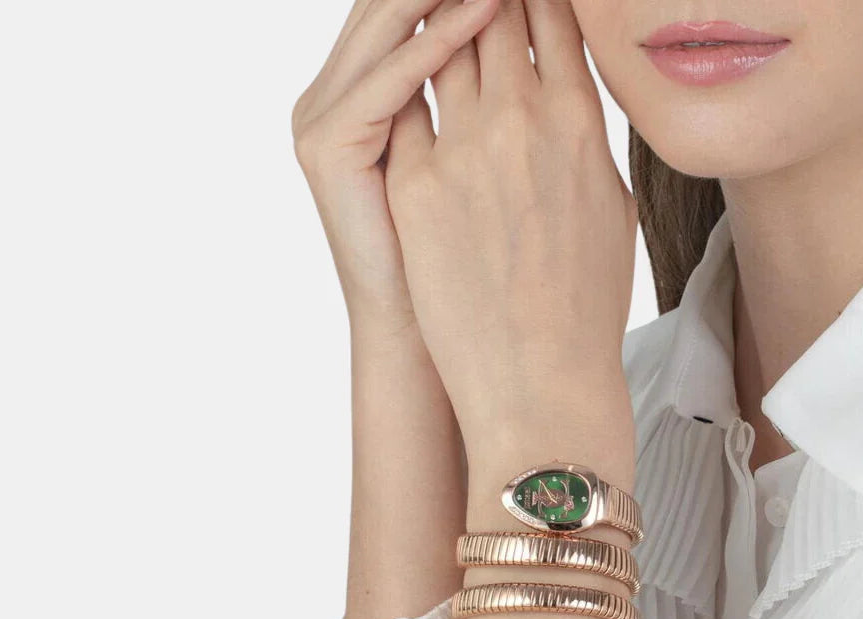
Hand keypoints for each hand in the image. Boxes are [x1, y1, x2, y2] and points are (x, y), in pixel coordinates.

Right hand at [291, 0, 499, 328]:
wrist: (429, 342)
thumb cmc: (468, 269)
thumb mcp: (474, 169)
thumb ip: (482, 105)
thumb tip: (539, 53)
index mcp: (371, 96)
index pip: (416, 6)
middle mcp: (337, 96)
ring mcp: (323, 119)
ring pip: (385, 21)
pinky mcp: (326, 149)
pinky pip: (389, 80)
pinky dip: (435, 43)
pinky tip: (484, 10)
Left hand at [382, 0, 637, 445]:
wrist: (538, 379)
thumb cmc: (582, 305)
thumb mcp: (609, 208)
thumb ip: (583, 141)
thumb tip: (565, 103)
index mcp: (579, 122)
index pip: (552, 14)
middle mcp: (520, 119)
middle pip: (489, 13)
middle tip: (470, 3)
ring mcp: (461, 149)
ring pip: (438, 51)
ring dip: (435, 30)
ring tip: (431, 21)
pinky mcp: (414, 185)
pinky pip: (402, 112)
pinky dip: (403, 93)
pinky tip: (398, 88)